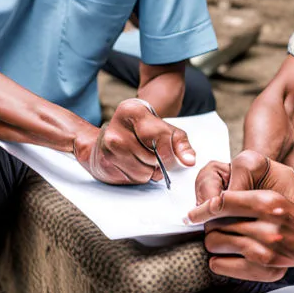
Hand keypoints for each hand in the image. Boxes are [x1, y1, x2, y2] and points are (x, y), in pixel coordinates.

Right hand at [74, 98, 194, 184]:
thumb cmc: (145, 129)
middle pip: (151, 159)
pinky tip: (134, 164)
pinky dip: (138, 177)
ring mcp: (107, 148)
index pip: (157, 137)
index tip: (169, 154)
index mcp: (132, 111)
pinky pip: (131, 180)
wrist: (116, 132)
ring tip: (144, 159)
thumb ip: (180, 143)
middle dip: (159, 162)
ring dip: (149, 172)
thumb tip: (189, 161)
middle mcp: (116, 129)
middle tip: (154, 154)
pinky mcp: (104, 164)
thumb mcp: (166, 129)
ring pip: (142, 173)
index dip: (168, 151)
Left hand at [188, 151, 293, 280]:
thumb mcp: (270, 196)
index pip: (223, 203)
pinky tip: (222, 257)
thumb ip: (242, 197)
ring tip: (220, 239)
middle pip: (216, 225)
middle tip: (213, 226)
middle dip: (210, 225)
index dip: (202, 208)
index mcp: (267, 202)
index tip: (192, 214)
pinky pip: (224, 266)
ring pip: (217, 244)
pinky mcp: (266, 268)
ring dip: (213, 242)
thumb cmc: (290, 214)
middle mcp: (267, 226)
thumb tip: (210, 205)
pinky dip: (218, 261)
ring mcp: (266, 249)